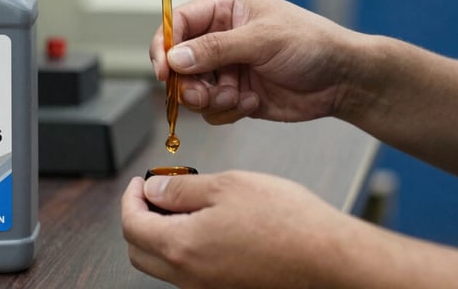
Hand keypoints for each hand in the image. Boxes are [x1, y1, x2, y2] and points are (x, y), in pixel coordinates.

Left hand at [122, 171, 457, 288]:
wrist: (327, 256)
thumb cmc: (285, 219)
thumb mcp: (227, 185)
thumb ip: (181, 189)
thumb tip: (152, 189)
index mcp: (183, 246)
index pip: (132, 224)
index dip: (130, 197)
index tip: (140, 180)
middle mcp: (189, 275)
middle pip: (140, 250)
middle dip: (139, 217)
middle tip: (155, 192)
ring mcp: (207, 286)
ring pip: (162, 263)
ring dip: (161, 232)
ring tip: (184, 203)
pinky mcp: (225, 288)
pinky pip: (187, 271)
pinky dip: (183, 246)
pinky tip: (207, 223)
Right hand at [150, 0, 360, 124]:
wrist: (343, 80)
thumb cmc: (313, 44)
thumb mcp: (263, 40)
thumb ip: (216, 48)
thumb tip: (176, 57)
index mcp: (226, 10)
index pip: (179, 23)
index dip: (165, 46)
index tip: (164, 70)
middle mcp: (222, 38)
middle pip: (179, 61)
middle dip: (186, 82)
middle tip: (200, 94)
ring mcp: (228, 68)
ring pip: (192, 89)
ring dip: (209, 99)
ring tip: (236, 97)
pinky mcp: (236, 95)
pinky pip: (212, 109)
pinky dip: (226, 111)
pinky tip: (251, 103)